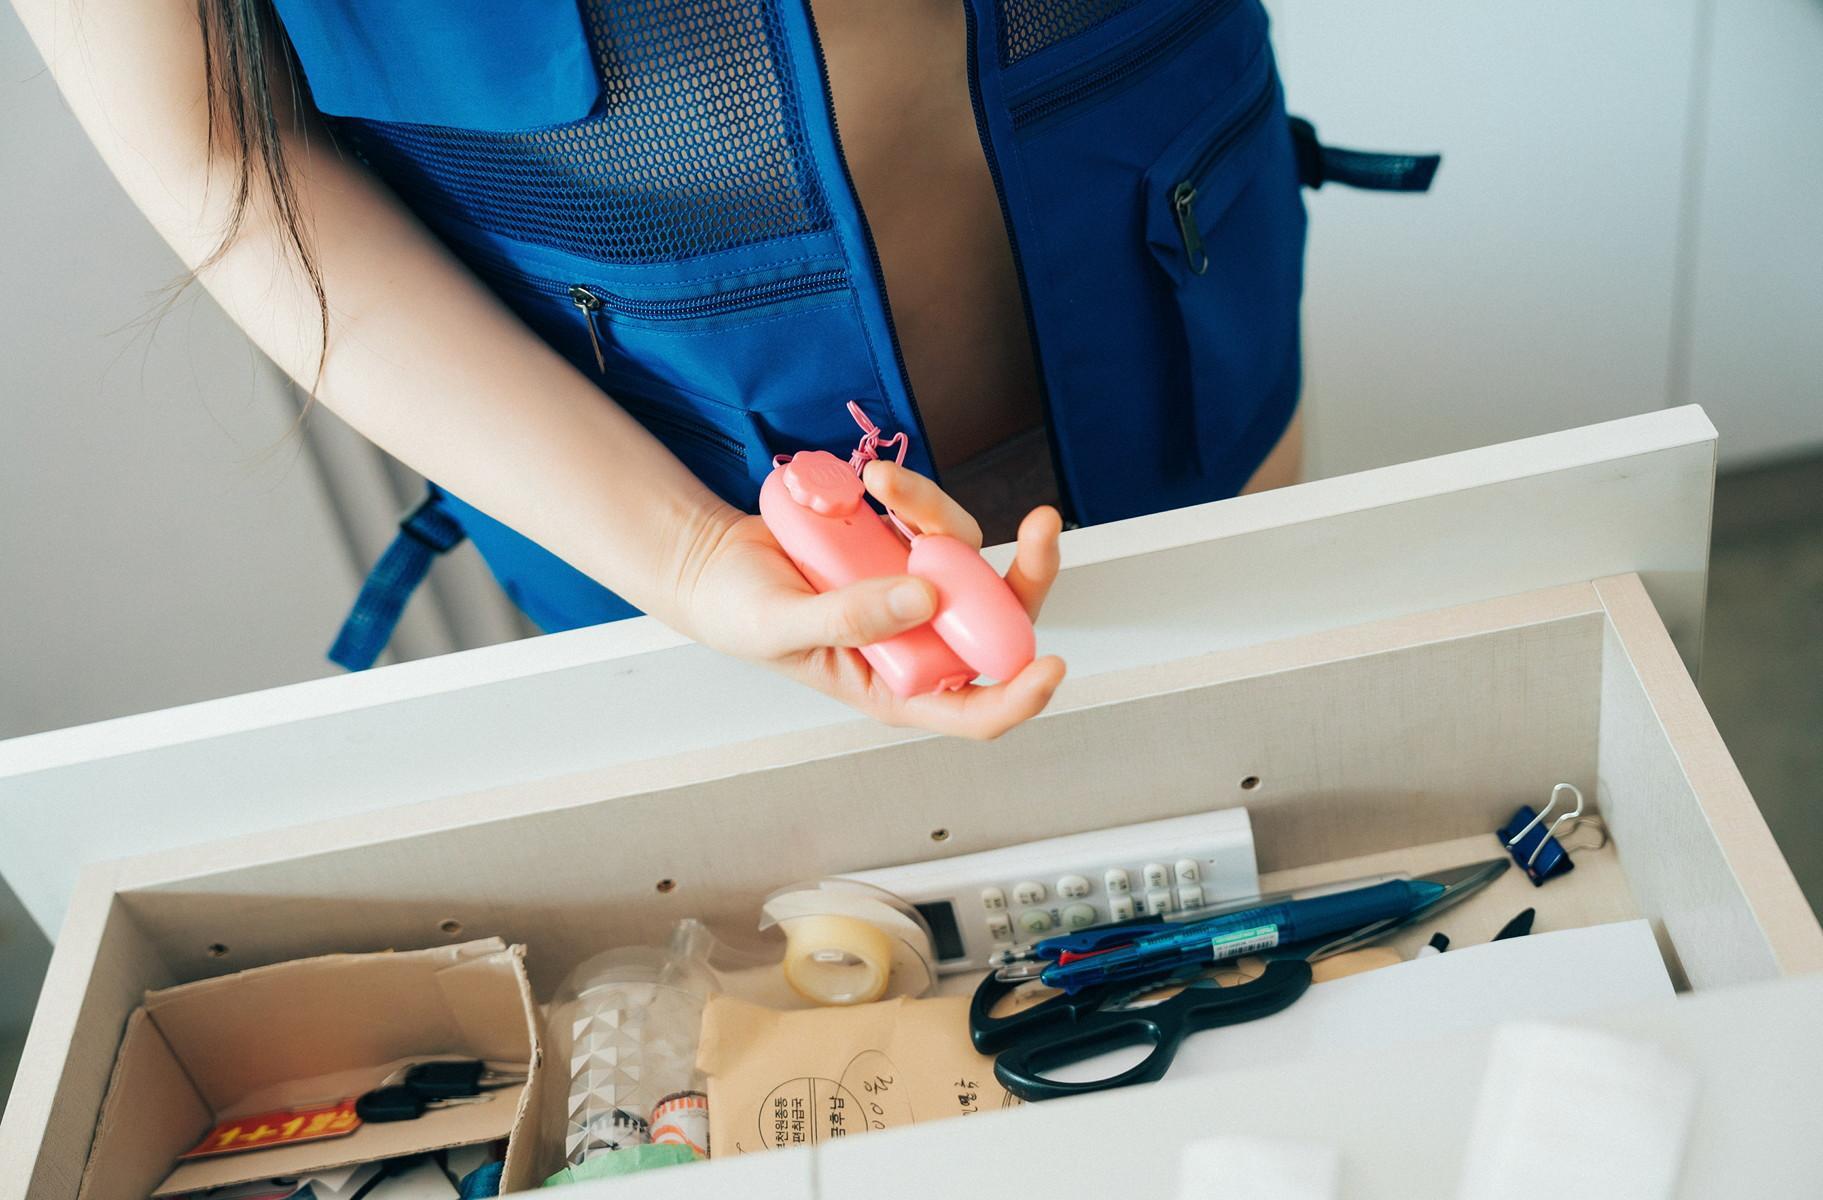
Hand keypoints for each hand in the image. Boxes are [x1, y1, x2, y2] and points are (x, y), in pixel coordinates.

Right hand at [678, 460, 1066, 738]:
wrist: (713, 561)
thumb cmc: (739, 613)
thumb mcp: (784, 627)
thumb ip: (851, 619)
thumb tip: (926, 599)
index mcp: (896, 687)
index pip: (973, 708)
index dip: (1020, 695)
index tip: (1050, 666)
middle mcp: (919, 641)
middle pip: (998, 621)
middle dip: (1028, 572)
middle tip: (1040, 527)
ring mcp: (915, 589)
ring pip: (966, 554)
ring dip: (933, 511)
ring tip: (880, 484)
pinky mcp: (905, 545)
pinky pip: (932, 519)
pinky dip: (912, 494)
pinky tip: (873, 482)